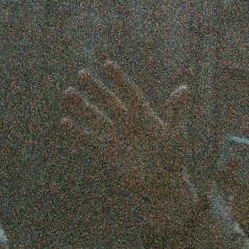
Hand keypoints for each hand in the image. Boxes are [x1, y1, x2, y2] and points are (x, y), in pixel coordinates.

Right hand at [59, 60, 201, 234]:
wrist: (161, 184)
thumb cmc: (173, 159)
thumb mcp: (176, 134)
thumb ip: (177, 111)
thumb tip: (183, 87)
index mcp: (144, 115)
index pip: (129, 92)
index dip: (119, 79)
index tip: (107, 65)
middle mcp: (127, 123)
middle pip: (108, 101)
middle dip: (95, 87)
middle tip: (81, 73)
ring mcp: (116, 136)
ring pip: (95, 116)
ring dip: (81, 105)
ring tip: (67, 93)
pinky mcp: (107, 152)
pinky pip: (89, 139)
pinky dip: (77, 131)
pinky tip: (64, 122)